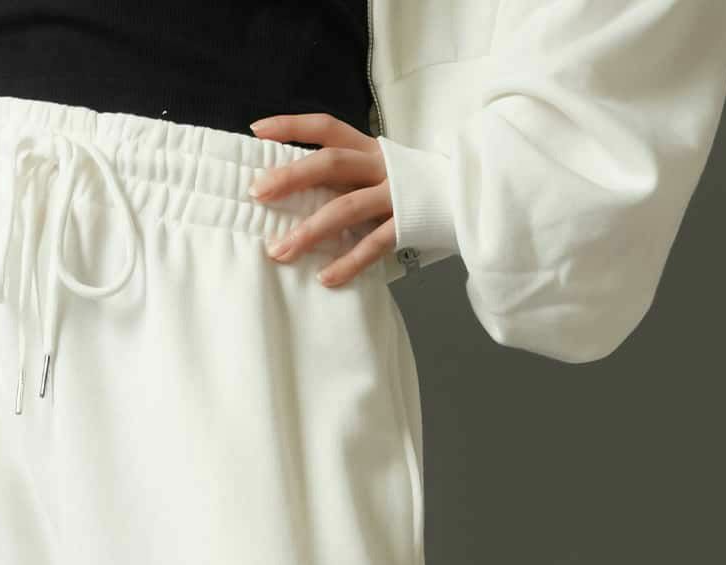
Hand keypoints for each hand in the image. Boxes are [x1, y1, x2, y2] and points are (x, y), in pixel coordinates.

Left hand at [246, 113, 396, 288]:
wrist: (467, 195)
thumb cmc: (409, 186)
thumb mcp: (376, 170)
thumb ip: (344, 177)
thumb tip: (291, 190)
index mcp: (368, 148)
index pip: (326, 127)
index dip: (292, 126)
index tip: (257, 130)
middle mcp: (379, 166)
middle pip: (331, 164)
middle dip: (292, 176)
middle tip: (258, 192)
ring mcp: (394, 194)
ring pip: (347, 208)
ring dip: (310, 231)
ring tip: (280, 251)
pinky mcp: (407, 223)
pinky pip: (373, 246)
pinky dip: (348, 263)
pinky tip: (325, 278)